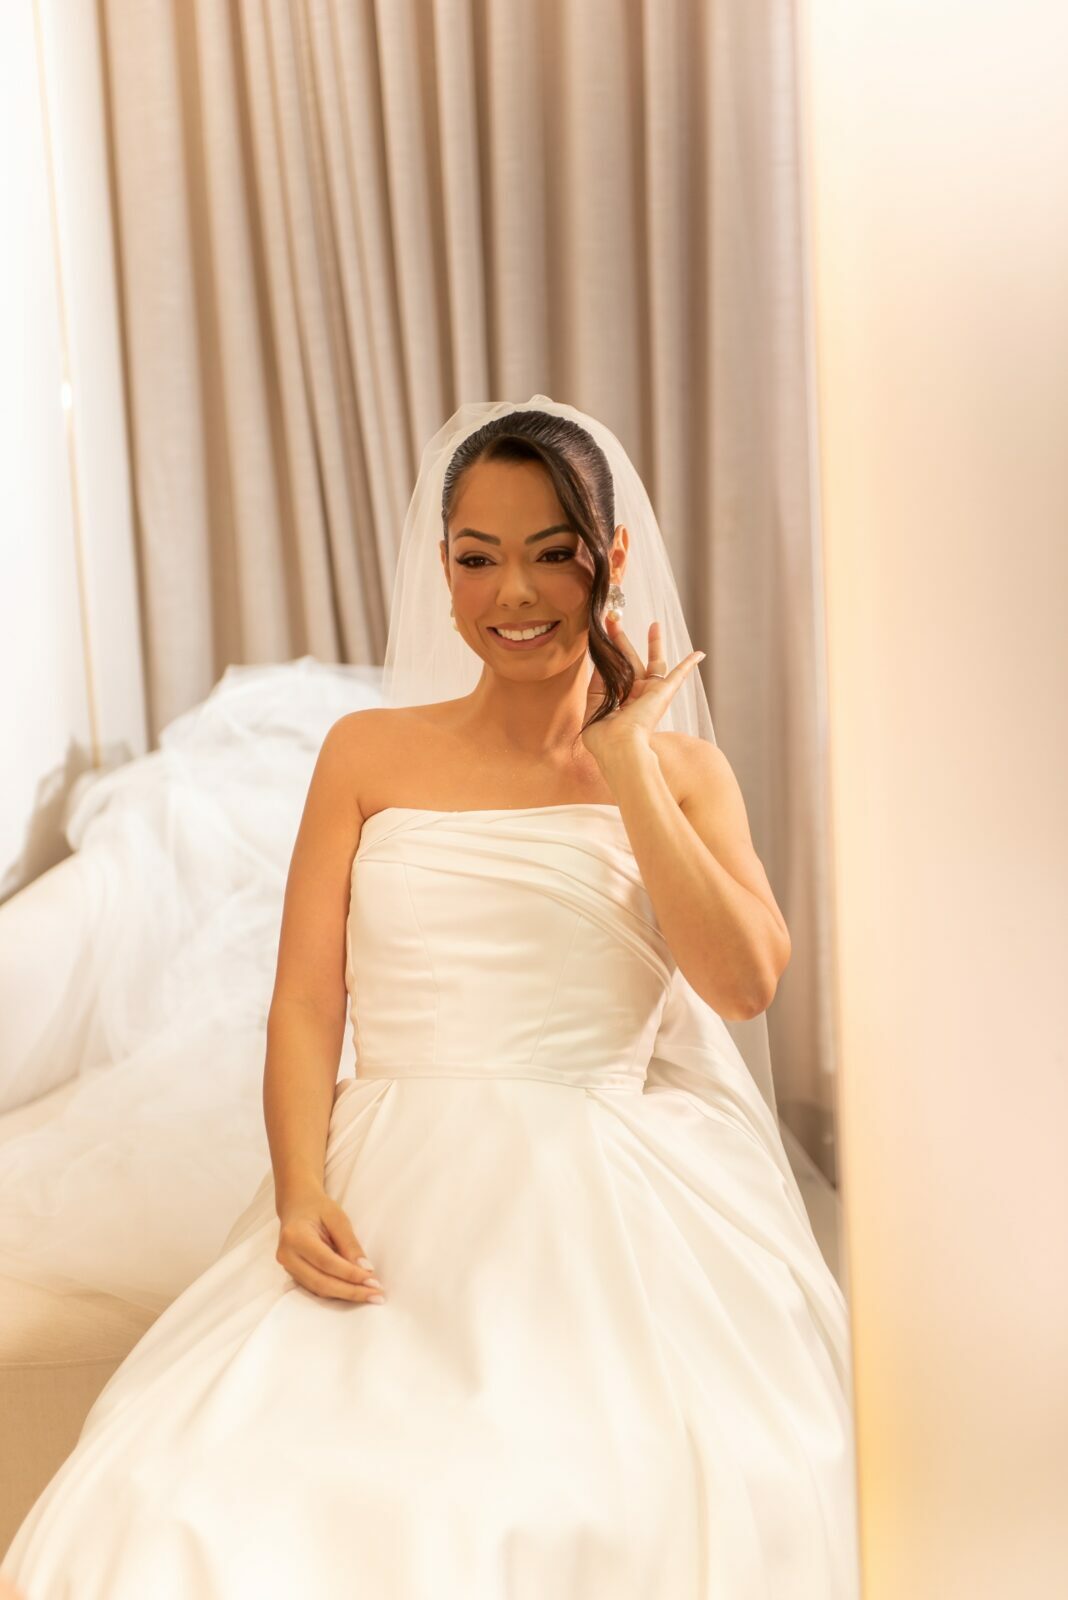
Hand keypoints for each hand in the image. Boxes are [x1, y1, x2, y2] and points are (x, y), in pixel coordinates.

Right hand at [276, 1187, 385, 1303]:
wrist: (297, 1206)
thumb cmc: (318, 1208)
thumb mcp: (338, 1218)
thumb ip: (350, 1244)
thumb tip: (365, 1269)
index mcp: (295, 1236)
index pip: (326, 1262)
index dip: (350, 1274)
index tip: (373, 1279)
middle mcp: (287, 1256)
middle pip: (321, 1282)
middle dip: (351, 1291)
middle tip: (376, 1294)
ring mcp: (288, 1268)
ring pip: (319, 1290)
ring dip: (346, 1295)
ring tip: (370, 1294)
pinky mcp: (293, 1275)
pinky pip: (316, 1289)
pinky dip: (337, 1292)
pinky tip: (355, 1291)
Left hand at [582, 616, 704, 767]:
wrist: (620, 747)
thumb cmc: (604, 737)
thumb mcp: (594, 708)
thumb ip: (597, 686)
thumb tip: (602, 662)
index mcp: (619, 704)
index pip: (614, 676)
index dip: (607, 656)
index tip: (598, 635)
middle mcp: (637, 698)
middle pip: (630, 661)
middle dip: (621, 639)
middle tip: (613, 619)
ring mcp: (651, 694)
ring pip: (655, 663)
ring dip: (655, 643)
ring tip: (654, 624)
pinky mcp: (663, 693)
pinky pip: (680, 675)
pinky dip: (689, 664)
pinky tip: (699, 654)